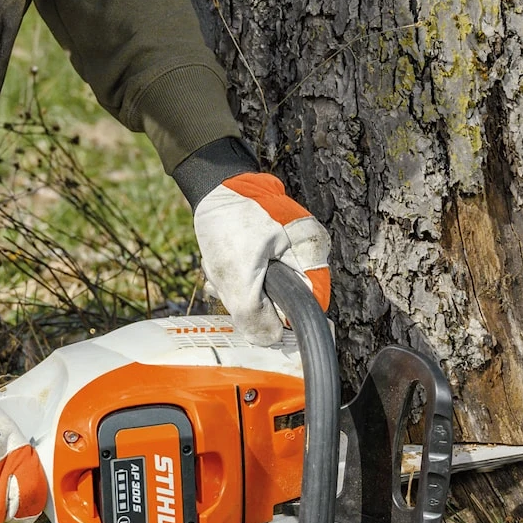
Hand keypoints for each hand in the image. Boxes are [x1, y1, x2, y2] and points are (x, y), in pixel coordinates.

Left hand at [193, 172, 330, 344]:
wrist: (210, 183)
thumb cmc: (229, 219)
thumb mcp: (239, 274)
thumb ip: (255, 314)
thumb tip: (269, 340)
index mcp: (312, 252)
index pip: (310, 305)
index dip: (283, 319)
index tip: (256, 320)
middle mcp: (306, 250)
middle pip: (285, 300)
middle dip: (252, 299)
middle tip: (229, 286)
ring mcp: (287, 248)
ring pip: (264, 290)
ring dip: (238, 287)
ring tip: (221, 269)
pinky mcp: (267, 247)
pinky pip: (254, 275)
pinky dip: (235, 275)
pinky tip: (220, 264)